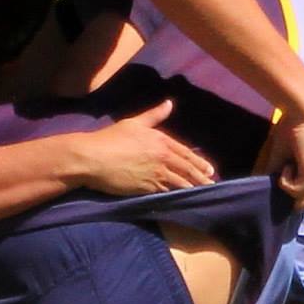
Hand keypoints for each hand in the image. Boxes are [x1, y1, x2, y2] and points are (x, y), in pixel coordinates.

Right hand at [70, 101, 216, 195]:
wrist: (93, 158)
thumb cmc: (110, 138)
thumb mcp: (133, 123)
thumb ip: (154, 115)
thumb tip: (170, 103)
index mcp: (161, 140)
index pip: (186, 154)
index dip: (200, 163)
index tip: (209, 169)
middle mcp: (162, 157)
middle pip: (187, 170)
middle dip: (201, 178)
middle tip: (211, 184)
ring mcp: (156, 174)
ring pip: (180, 183)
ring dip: (192, 189)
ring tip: (201, 194)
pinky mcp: (147, 188)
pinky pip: (166, 193)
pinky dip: (176, 197)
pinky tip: (182, 200)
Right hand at [258, 112, 303, 211]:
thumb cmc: (293, 128)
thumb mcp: (284, 157)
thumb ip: (277, 176)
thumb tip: (263, 191)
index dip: (290, 196)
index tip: (278, 186)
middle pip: (302, 205)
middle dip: (287, 194)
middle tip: (281, 173)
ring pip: (297, 200)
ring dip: (286, 184)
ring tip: (288, 162)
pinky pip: (292, 190)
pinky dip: (285, 178)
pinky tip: (289, 161)